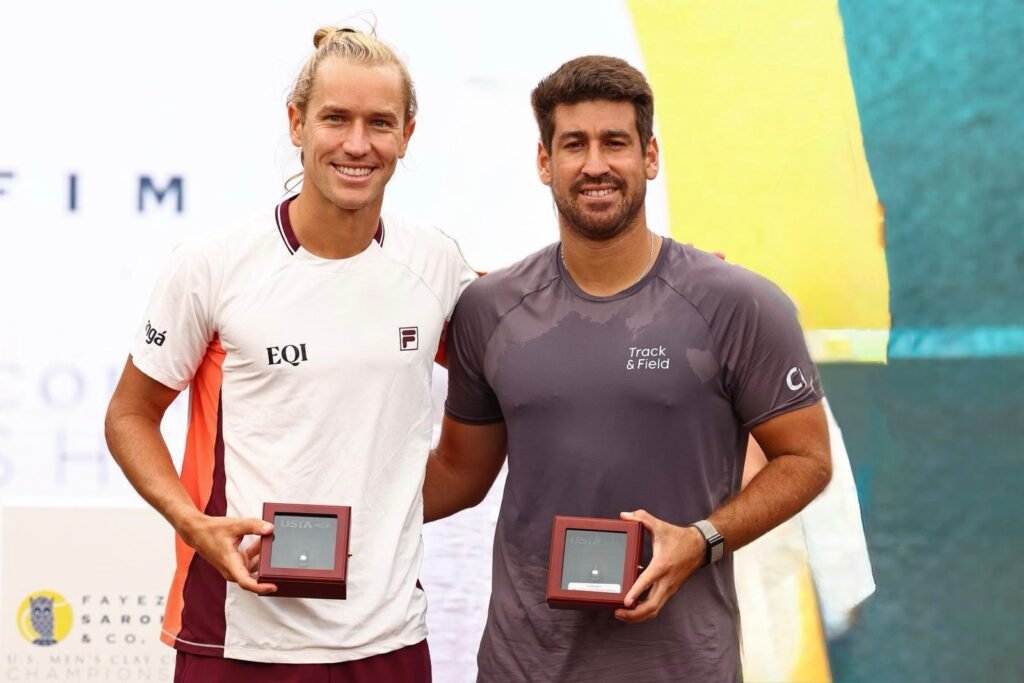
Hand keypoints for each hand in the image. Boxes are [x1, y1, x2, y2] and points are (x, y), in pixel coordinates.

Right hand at [178, 513, 276, 594]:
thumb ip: (254, 526)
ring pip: (253, 566)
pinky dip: (256, 552)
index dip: (261, 587)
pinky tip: (261, 540)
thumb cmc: (211, 531)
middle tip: (277, 553)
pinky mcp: (235, 562)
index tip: (273, 586)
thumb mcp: (235, 525)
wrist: (197, 531)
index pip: (246, 582)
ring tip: (268, 540)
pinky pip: (250, 560)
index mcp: (230, 564)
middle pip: (253, 575)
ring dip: (261, 555)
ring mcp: (233, 567)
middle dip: (266, 566)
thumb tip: (270, 529)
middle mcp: (231, 570)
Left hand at [614, 509, 704, 623]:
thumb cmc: (679, 538)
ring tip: (622, 614)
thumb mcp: (660, 526)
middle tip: (617, 612)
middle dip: (634, 615)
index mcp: (662, 565)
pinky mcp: (670, 591)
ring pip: (654, 610)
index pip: (647, 582)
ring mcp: (669, 588)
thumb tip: (625, 515)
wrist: (700, 547)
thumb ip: (642, 518)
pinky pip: (657, 605)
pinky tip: (634, 605)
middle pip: (651, 607)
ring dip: (639, 616)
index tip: (625, 601)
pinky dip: (645, 610)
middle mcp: (666, 581)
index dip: (636, 592)